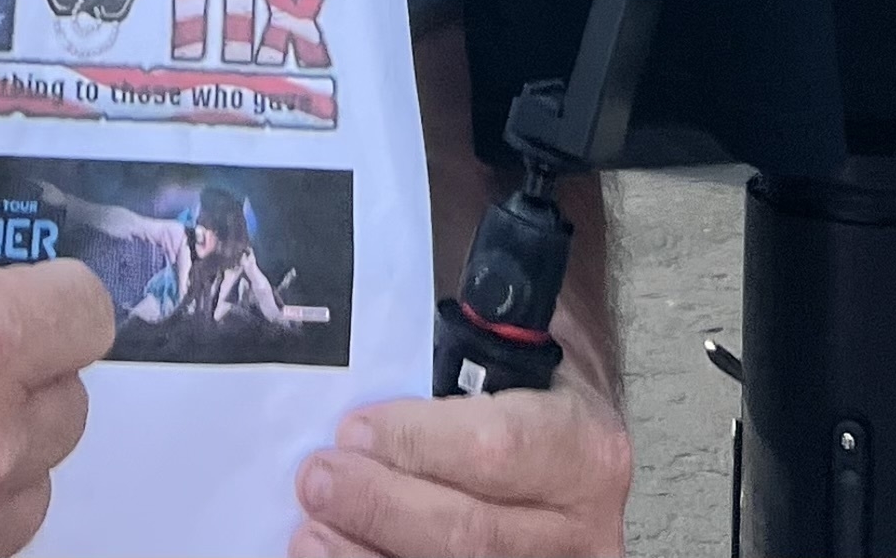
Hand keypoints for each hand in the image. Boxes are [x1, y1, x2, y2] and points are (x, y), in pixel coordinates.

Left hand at [291, 367, 632, 557]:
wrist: (570, 441)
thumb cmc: (526, 390)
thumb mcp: (506, 358)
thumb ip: (446, 369)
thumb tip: (361, 393)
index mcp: (582, 448)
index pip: (495, 448)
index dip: (417, 443)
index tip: (353, 430)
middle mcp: (580, 528)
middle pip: (470, 533)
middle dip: (381, 507)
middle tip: (318, 481)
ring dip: (367, 557)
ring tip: (312, 533)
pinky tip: (339, 556)